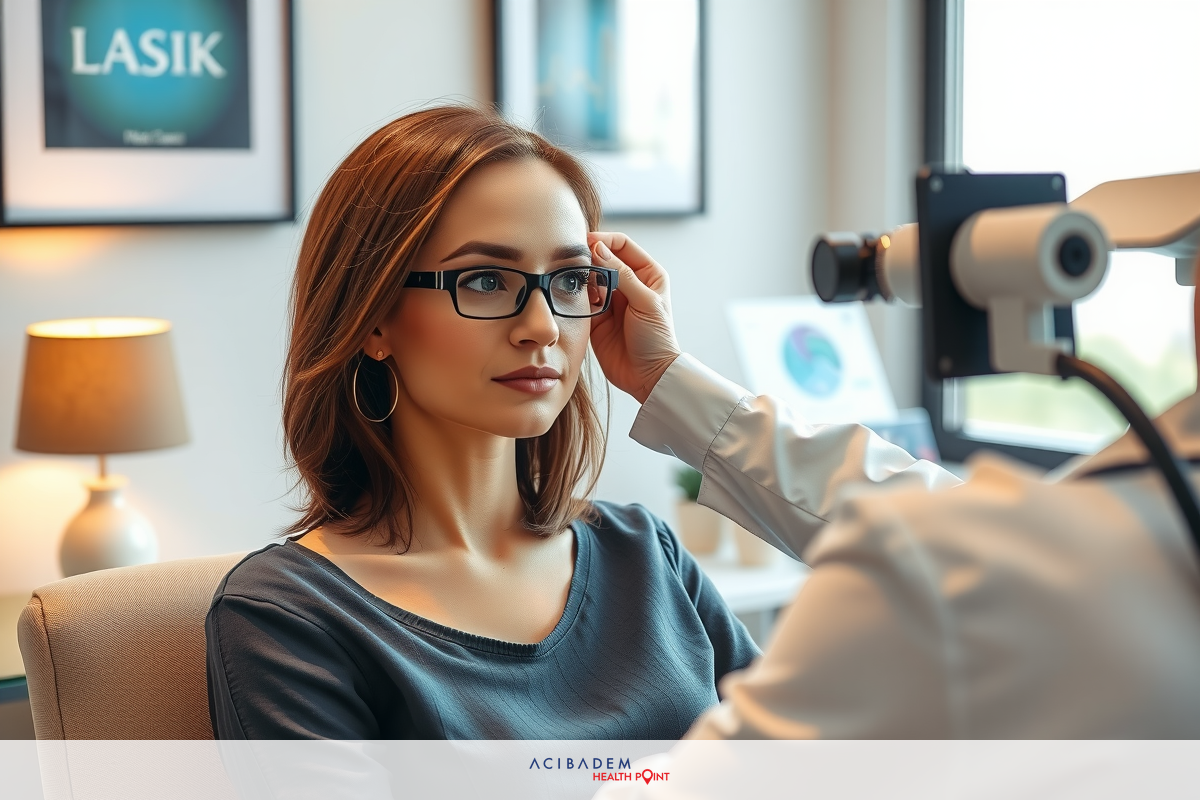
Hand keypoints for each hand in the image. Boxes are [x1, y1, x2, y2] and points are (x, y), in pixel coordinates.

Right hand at [588, 232, 680, 402]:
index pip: (622, 245)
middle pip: (602, 259)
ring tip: (573, 282)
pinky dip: (574, 297)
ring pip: (589, 278)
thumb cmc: (657, 338)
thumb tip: (599, 249)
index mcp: (647, 274)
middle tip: (575, 264)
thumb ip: (622, 275)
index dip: (604, 240)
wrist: (648, 376)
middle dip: (588, 259)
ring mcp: (610, 300)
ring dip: (580, 278)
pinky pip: (581, 300)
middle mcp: (627, 284)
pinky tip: (572, 298)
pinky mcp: (595, 318)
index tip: (586, 242)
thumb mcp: (645, 302)